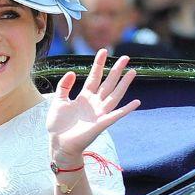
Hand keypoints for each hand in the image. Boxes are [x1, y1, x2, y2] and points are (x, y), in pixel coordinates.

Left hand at [47, 49, 139, 165]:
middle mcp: (95, 103)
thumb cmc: (58, 124)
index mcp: (84, 97)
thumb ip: (64, 86)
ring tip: (133, 72)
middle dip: (116, 70)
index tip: (103, 51)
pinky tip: (136, 102)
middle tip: (125, 57)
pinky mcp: (102, 124)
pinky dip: (126, 109)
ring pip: (114, 95)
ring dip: (124, 84)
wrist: (58, 143)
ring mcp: (99, 113)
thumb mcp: (58, 101)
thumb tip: (72, 71)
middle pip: (108, 83)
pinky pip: (116, 115)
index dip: (98, 64)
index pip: (94, 77)